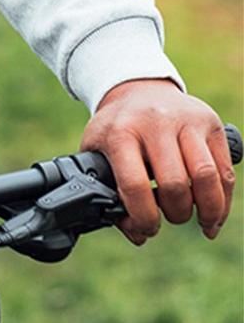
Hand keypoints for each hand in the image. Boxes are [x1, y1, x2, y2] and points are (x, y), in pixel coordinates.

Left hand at [80, 78, 233, 244]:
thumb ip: (107, 191)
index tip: (146, 228)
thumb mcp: (97, 150)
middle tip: (169, 215)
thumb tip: (136, 233)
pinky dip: (223, 202)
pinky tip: (214, 215)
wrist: (138, 89)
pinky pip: (225, 172)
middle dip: (175, 213)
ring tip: (199, 221)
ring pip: (207, 177)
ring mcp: (185, 119)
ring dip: (207, 210)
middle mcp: (154, 121)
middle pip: (175, 184)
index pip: (134, 184)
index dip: (143, 217)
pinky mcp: (210, 123)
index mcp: (120, 131)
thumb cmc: (117, 128)